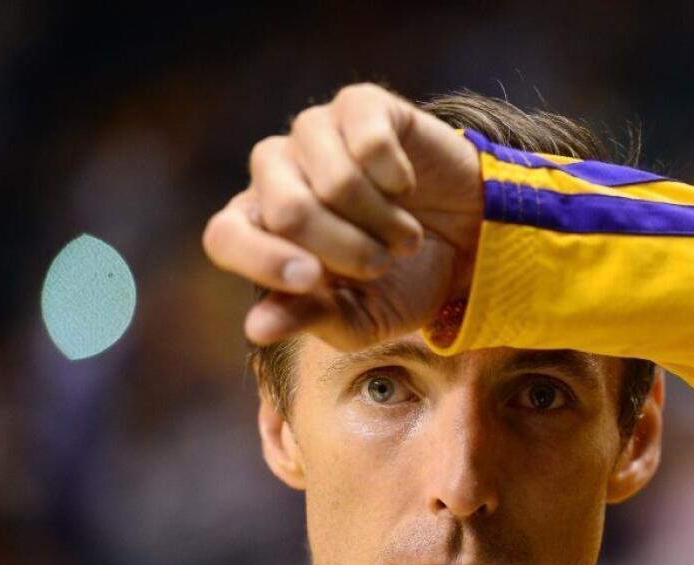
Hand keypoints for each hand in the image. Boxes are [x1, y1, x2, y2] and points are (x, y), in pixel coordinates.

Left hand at [202, 83, 482, 349]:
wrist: (469, 241)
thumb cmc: (404, 282)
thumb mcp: (362, 318)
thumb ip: (312, 319)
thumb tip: (257, 329)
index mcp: (261, 228)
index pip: (224, 236)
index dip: (262, 259)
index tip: (314, 280)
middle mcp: (277, 172)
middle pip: (286, 210)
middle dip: (346, 250)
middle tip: (381, 264)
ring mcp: (315, 132)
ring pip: (333, 179)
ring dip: (382, 221)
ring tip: (404, 236)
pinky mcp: (361, 106)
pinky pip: (368, 140)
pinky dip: (398, 179)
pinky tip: (407, 188)